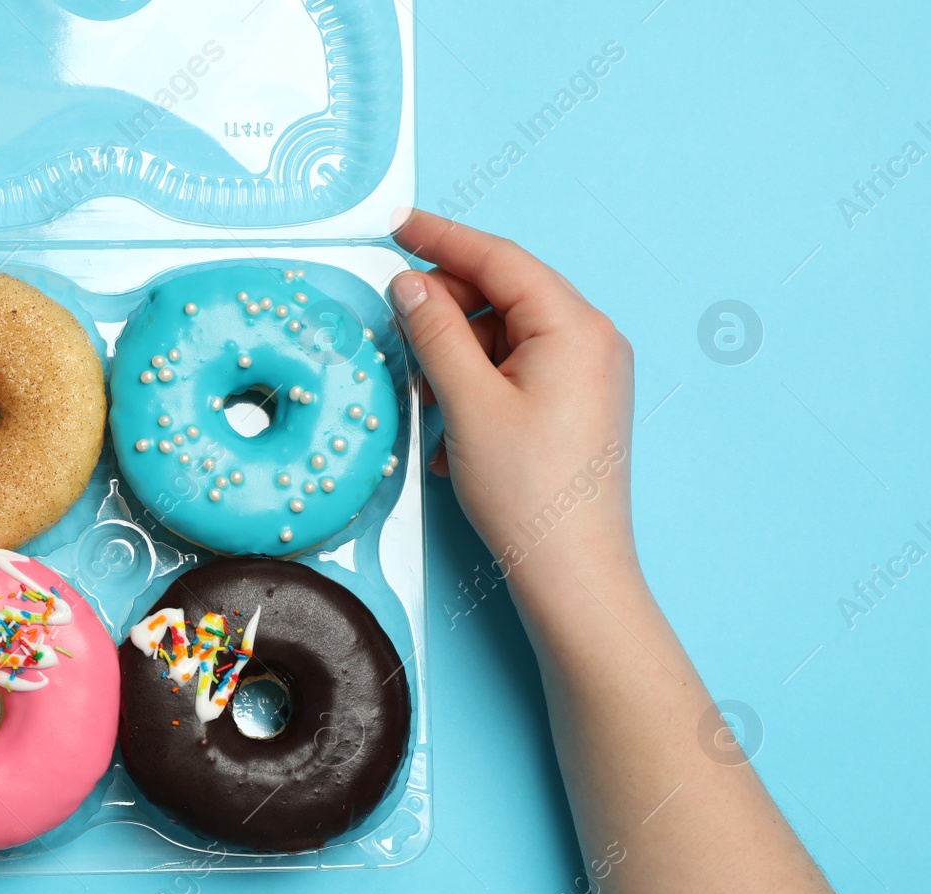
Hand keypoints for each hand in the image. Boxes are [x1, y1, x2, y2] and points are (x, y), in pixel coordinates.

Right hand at [390, 211, 638, 618]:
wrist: (570, 572)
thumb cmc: (529, 493)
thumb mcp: (467, 402)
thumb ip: (435, 332)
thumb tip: (410, 284)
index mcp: (575, 327)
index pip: (501, 259)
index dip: (444, 239)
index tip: (399, 225)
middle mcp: (592, 341)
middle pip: (505, 294)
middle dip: (447, 307)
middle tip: (398, 323)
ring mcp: (588, 374)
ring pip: (506, 335)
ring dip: (457, 354)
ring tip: (425, 393)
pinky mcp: (577, 406)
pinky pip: (518, 370)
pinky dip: (477, 384)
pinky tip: (451, 427)